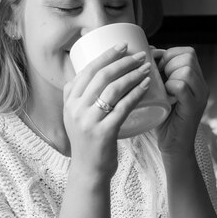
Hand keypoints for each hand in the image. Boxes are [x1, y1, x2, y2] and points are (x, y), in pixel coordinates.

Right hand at [64, 44, 150, 177]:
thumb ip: (79, 97)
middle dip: (123, 61)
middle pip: (101, 76)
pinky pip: (123, 107)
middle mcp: (76, 109)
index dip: (106, 55)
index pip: (87, 70)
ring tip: (147, 68)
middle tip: (140, 55)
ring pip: (113, 89)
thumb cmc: (88, 142)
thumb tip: (92, 72)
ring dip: (132, 75)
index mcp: (69, 101)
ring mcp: (89, 121)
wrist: (88, 171)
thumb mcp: (75, 116)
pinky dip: (136, 93)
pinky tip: (147, 85)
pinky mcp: (103, 132)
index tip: (123, 46)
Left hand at [155, 47, 208, 158]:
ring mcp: (200, 96)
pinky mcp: (194, 107)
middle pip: (188, 56)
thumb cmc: (164, 119)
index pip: (187, 52)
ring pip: (186, 69)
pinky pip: (181, 86)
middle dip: (168, 63)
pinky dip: (169, 87)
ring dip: (169, 75)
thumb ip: (160, 74)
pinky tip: (165, 96)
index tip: (157, 69)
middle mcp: (202, 85)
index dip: (169, 55)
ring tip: (163, 89)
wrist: (173, 147)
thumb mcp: (162, 91)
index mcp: (196, 79)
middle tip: (159, 80)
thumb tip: (149, 50)